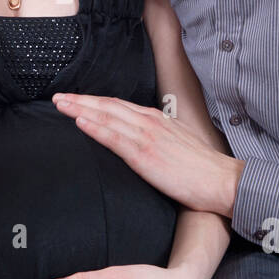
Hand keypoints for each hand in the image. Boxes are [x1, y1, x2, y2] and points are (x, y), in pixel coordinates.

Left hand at [52, 92, 241, 216]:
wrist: (220, 180)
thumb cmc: (200, 167)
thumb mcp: (176, 141)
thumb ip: (156, 136)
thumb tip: (139, 138)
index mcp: (155, 118)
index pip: (117, 104)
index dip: (93, 100)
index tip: (74, 99)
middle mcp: (149, 122)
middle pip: (107, 106)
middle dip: (80, 100)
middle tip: (57, 97)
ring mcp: (146, 136)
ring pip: (106, 117)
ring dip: (80, 109)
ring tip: (61, 105)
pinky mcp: (145, 154)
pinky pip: (114, 138)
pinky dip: (95, 128)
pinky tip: (79, 122)